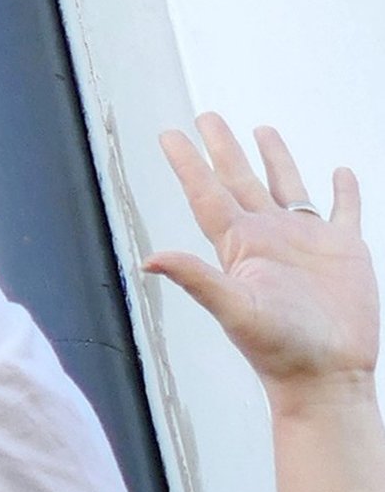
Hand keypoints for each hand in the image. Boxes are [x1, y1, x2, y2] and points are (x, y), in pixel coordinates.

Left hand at [144, 118, 375, 400]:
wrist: (326, 375)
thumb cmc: (279, 350)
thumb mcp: (234, 310)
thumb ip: (196, 279)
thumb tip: (148, 259)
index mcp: (240, 247)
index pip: (207, 194)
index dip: (188, 164)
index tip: (169, 134)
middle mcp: (268, 239)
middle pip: (240, 181)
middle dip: (223, 148)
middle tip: (207, 116)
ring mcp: (305, 242)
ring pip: (286, 186)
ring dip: (274, 158)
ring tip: (261, 130)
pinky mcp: (343, 250)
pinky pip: (343, 208)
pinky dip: (343, 188)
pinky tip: (339, 172)